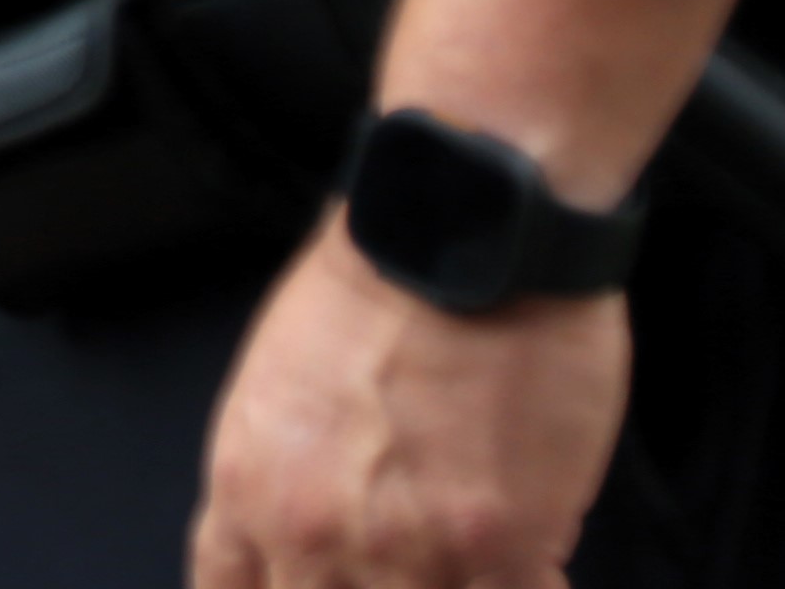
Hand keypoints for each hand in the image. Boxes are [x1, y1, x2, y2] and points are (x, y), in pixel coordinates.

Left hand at [191, 225, 625, 587]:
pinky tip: (536, 568)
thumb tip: (320, 539)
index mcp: (248, 490)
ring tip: (470, 564)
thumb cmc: (371, 287)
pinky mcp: (504, 544)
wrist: (452, 230)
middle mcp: (316, 535)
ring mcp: (411, 549)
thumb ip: (284, 478)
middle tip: (406, 566)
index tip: (310, 586)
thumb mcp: (274, 387)